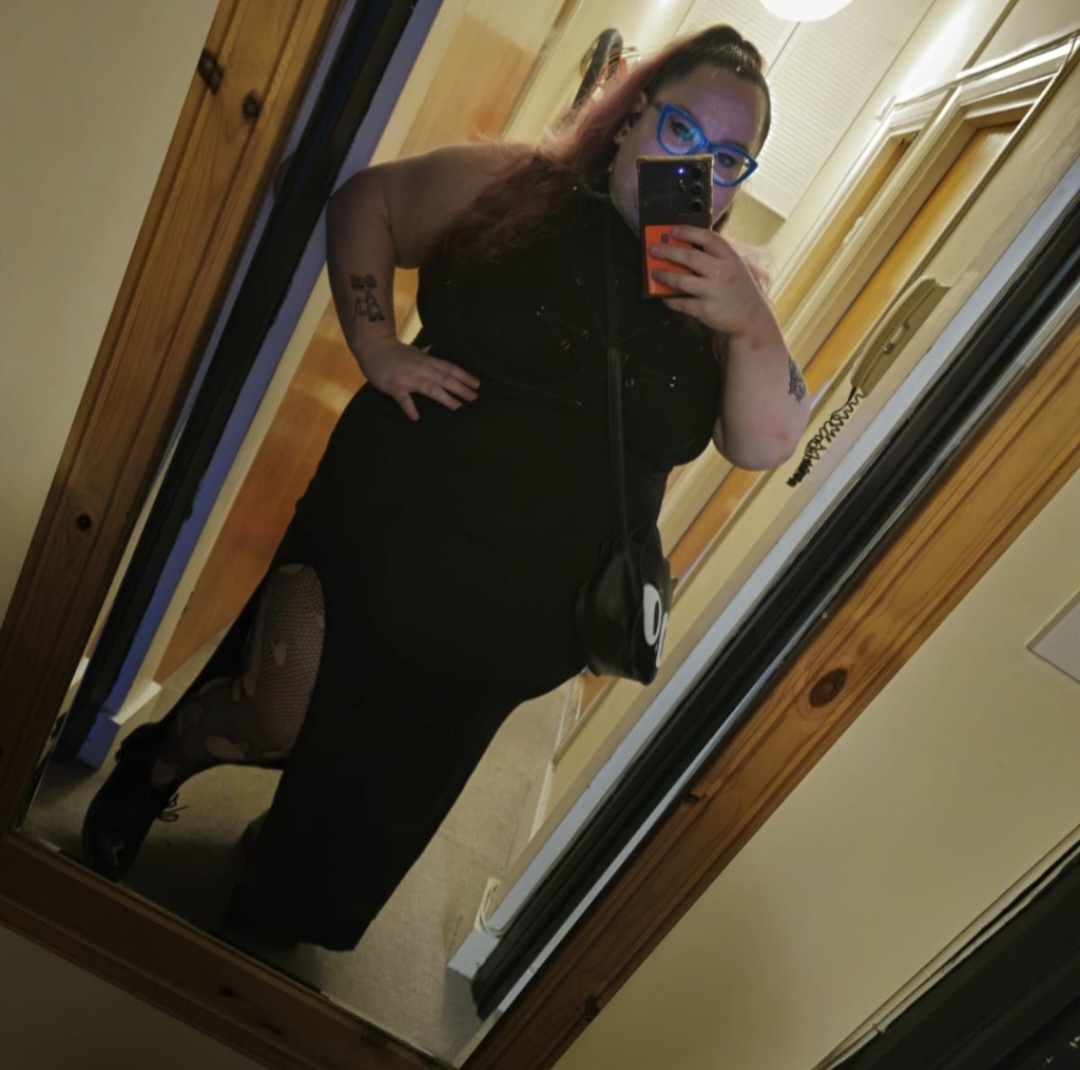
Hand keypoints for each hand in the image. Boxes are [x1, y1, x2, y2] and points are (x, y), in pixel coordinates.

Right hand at [360, 338, 479, 421]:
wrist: (373, 347)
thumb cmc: (396, 352)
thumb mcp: (416, 352)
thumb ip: (429, 358)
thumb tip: (441, 358)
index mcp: (426, 361)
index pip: (449, 368)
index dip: (464, 376)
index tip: (477, 385)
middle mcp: (421, 368)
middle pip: (444, 378)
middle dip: (460, 388)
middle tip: (474, 398)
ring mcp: (408, 377)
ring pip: (429, 387)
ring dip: (444, 397)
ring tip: (457, 406)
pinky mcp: (394, 386)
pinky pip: (403, 398)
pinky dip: (410, 407)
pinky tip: (416, 417)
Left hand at [648, 225, 770, 337]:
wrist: (751, 317)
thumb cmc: (739, 289)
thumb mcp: (734, 266)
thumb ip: (715, 257)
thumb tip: (685, 247)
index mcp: (730, 258)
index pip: (708, 238)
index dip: (689, 232)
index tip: (673, 230)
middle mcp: (722, 272)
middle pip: (689, 257)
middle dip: (668, 251)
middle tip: (654, 250)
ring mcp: (713, 292)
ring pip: (681, 280)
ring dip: (664, 275)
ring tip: (654, 272)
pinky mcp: (704, 309)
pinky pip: (681, 302)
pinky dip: (670, 298)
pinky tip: (664, 295)